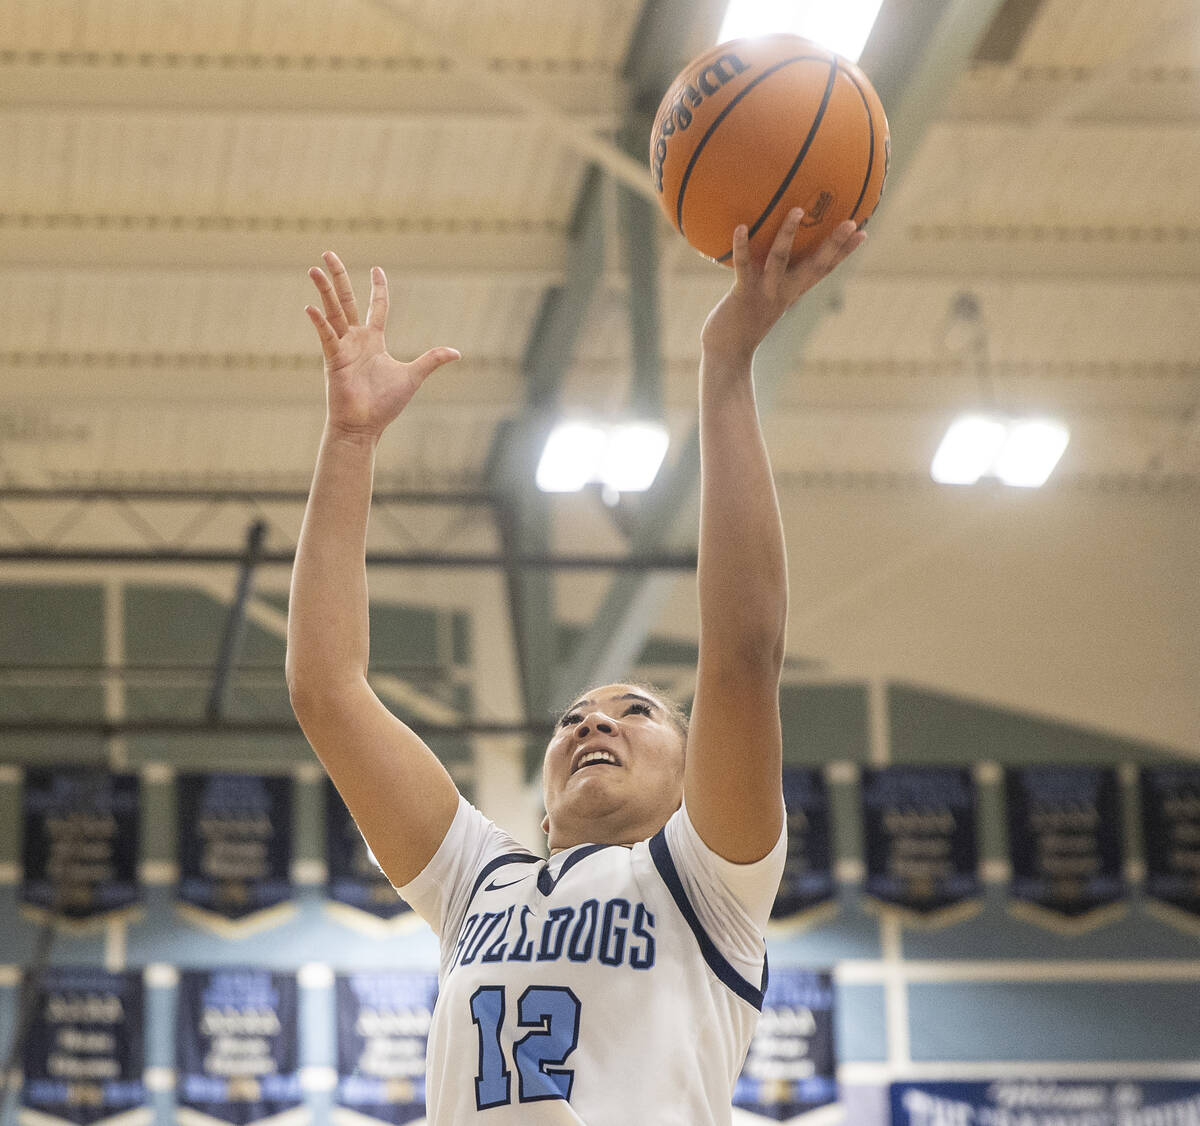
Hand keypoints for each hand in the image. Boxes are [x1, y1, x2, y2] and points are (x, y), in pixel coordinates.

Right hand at [305, 251, 459, 438]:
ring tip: (314, 268)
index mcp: (374, 341)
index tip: (377, 268)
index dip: (378, 287)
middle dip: (338, 276)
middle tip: (328, 252)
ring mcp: (342, 348)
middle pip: (346, 300)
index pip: (377, 307)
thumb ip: (431, 360)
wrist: (365, 426)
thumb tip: (457, 352)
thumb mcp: (413, 376)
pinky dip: (319, 323)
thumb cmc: (385, 404)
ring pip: (332, 312)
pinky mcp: (333, 360)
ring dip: (323, 290)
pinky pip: (326, 337)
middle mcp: (356, 340)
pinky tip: (311, 307)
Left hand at [700, 210, 865, 363]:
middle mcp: (784, 291)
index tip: (863, 233)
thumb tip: (772, 255)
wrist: (728, 352)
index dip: (844, 253)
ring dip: (788, 234)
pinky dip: (742, 246)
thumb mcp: (765, 299)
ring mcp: (765, 291)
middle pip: (814, 266)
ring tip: (797, 210)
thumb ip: (772, 280)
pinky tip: (740, 226)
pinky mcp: (743, 293)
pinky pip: (743, 265)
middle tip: (851, 222)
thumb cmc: (744, 322)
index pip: (824, 270)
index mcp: (792, 292)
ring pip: (780, 259)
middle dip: (833, 245)